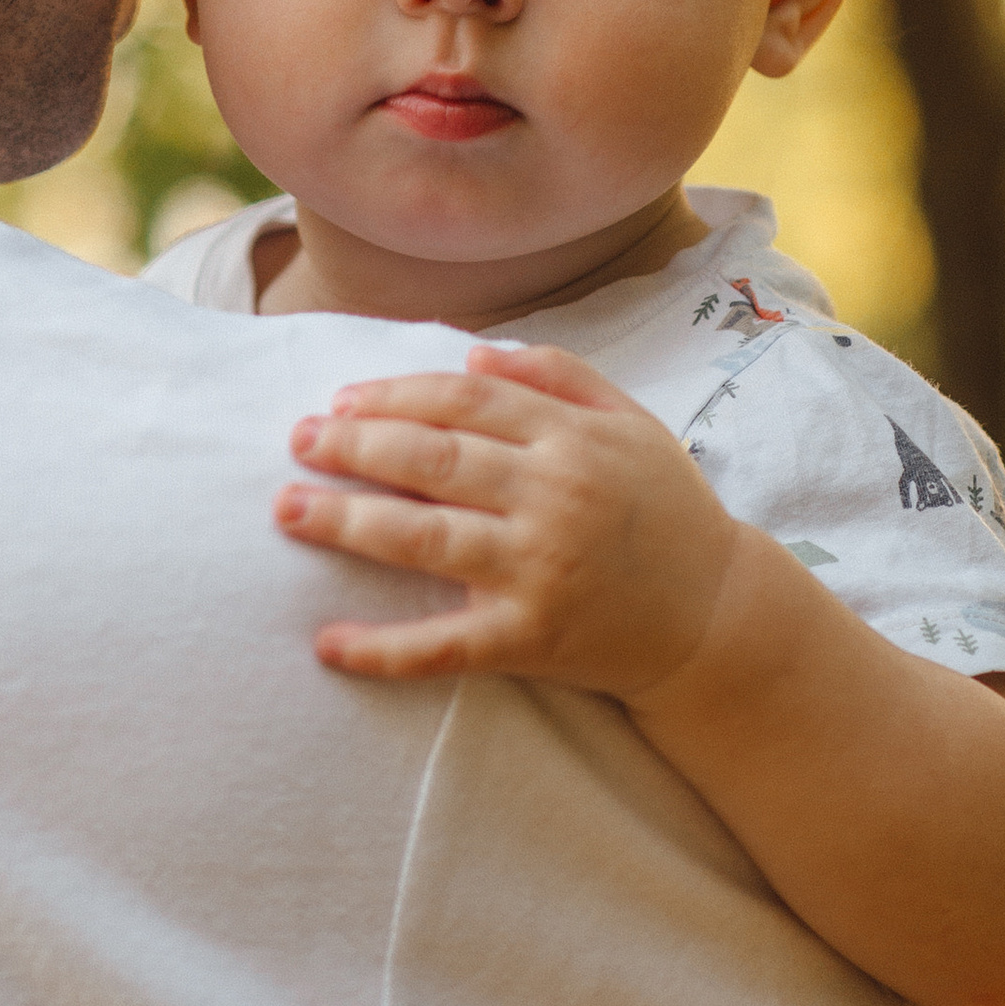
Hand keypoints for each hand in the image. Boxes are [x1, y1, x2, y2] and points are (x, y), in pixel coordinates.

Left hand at [278, 343, 746, 692]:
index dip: (395, 394)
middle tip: (297, 440)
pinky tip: (327, 644)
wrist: (718, 618)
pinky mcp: (532, 638)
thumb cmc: (665, 512)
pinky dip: (383, 650)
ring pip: (424, 538)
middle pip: (433, 458)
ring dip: (345, 521)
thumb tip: (472, 355)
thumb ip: (558, 376)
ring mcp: (540, 569)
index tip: (340, 399)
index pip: (465, 400)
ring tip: (286, 508)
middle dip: (354, 444)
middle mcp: (554, 496)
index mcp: (573, 438)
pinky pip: (445, 646)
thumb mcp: (630, 424)